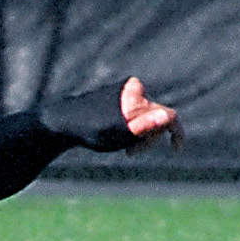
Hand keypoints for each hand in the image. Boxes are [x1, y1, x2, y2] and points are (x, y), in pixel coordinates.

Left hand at [37, 74, 183, 152]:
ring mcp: (126, 91)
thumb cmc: (91, 129)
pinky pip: (135, 114)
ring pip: (145, 117)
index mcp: (138, 95)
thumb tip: (168, 117)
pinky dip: (131, 127)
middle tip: (129, 153)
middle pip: (157, 117)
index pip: (169, 114)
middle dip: (148, 137)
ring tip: (120, 145)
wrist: (63, 120)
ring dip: (138, 134)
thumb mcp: (119, 133)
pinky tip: (117, 136)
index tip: (175, 149)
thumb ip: (144, 126)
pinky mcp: (118, 96)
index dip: (176, 132)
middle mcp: (135, 88)